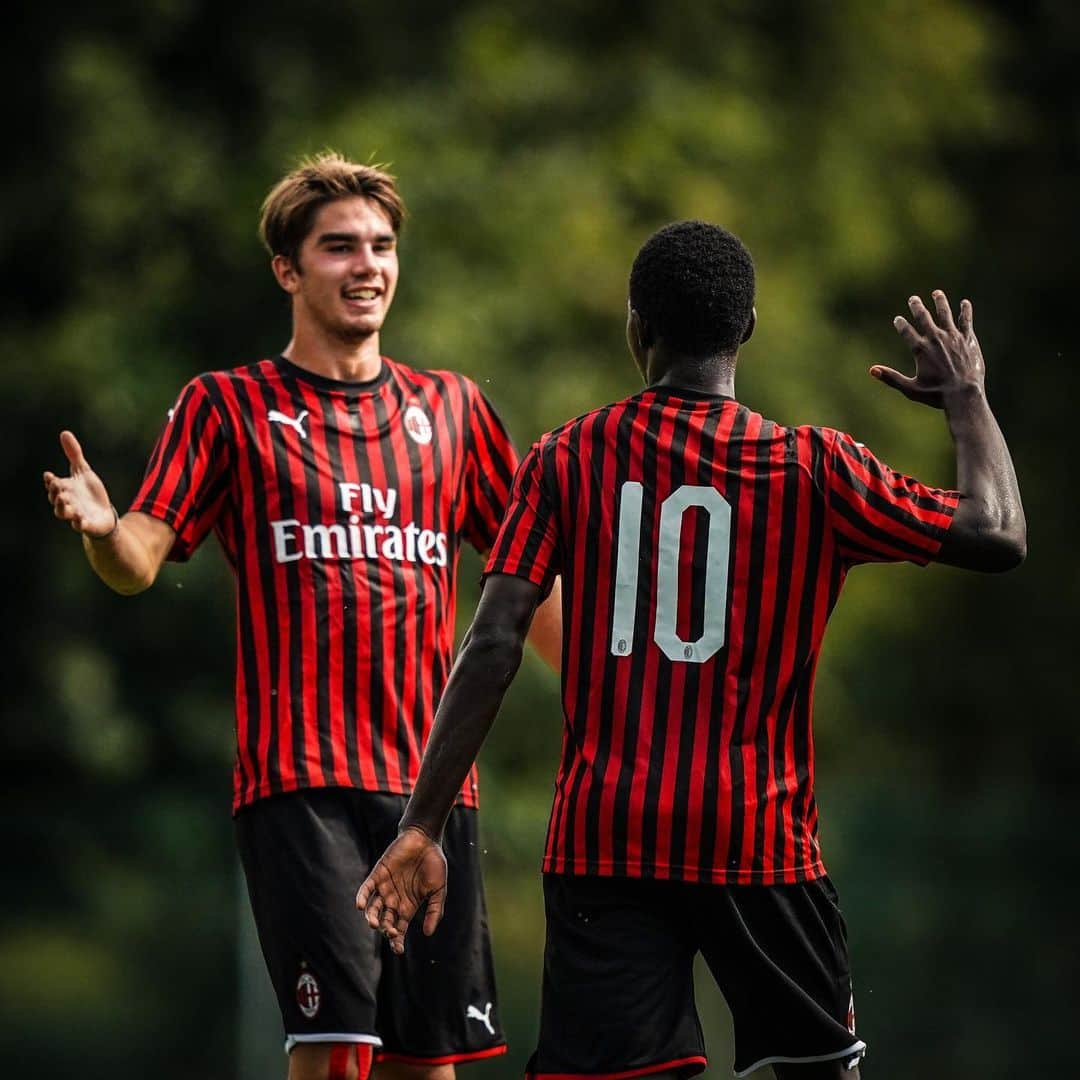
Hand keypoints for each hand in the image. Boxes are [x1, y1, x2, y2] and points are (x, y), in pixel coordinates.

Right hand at [43, 431, 116, 537]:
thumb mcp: (83, 471)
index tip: (49, 475)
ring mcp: (75, 515)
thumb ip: (74, 454)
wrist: (102, 514)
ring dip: (62, 507)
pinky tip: (81, 520)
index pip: (54, 485)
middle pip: (55, 499)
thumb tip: (64, 433)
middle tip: (58, 485)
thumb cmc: (89, 493)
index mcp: (65, 489)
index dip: (50, 481)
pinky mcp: (86, 525)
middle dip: (55, 493)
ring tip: (64, 500)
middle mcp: (67, 503)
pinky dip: (79, 523)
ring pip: (63, 513)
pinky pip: (80, 526)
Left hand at [355, 826, 446, 953]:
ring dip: (372, 917)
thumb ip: (434, 910)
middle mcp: (394, 899)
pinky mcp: (378, 874)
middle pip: (385, 921)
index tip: (398, 950)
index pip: (399, 928)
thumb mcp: (438, 890)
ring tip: (374, 924)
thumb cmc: (434, 863)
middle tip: (391, 932)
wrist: (426, 839)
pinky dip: (362, 897)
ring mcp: (385, 887)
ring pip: (373, 908)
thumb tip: (428, 933)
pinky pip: (367, 888)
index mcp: (408, 906)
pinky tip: (360, 906)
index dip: (397, 940)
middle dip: (386, 929)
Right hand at [871, 291, 984, 408]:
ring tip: (937, 293)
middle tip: (913, 299)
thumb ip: (891, 377)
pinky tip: (964, 303)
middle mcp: (935, 339)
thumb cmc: (936, 394)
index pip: (906, 331)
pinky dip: (965, 311)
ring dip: (940, 302)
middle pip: (924, 317)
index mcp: (920, 350)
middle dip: (917, 306)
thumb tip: (871, 370)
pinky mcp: (968, 339)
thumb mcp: (910, 388)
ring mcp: (953, 337)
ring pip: (945, 314)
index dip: (900, 324)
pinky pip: (966, 321)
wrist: (964, 394)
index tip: (898, 319)